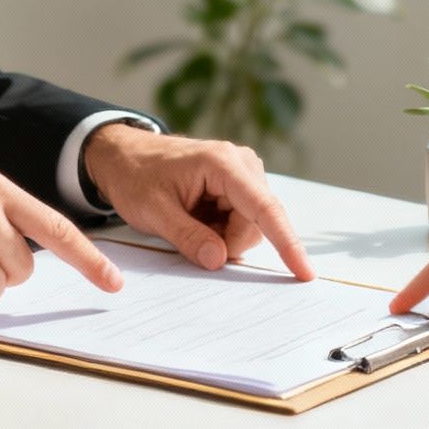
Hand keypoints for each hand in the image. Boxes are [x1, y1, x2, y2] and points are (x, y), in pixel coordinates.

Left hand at [83, 125, 315, 279]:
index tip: (304, 272)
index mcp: (223, 163)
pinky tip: (197, 217)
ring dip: (222, 236)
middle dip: (227, 242)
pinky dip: (220, 229)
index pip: (264, 209)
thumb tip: (220, 261)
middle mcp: (242, 164)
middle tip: (189, 236)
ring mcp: (243, 174)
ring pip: (250, 226)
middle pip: (256, 224)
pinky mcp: (239, 185)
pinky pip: (241, 221)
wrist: (124, 156)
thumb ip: (188, 237)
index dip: (287, 243)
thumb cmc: (135, 177)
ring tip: (188, 220)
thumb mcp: (153, 211)